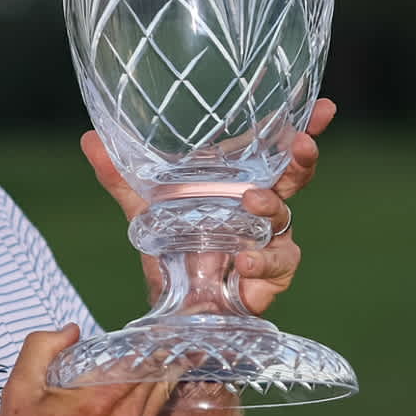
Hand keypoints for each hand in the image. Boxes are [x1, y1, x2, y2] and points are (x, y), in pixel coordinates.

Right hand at [0, 324, 178, 415]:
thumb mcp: (19, 391)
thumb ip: (42, 348)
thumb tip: (70, 331)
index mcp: (98, 402)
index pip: (140, 359)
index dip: (145, 341)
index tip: (146, 331)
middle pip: (157, 378)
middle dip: (157, 357)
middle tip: (157, 342)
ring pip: (158, 402)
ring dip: (156, 381)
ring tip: (151, 365)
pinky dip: (146, 408)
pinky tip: (132, 401)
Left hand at [80, 97, 337, 314]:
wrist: (170, 306)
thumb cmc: (171, 247)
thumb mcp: (142, 208)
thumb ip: (119, 176)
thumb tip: (89, 137)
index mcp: (239, 187)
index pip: (276, 153)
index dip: (304, 129)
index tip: (326, 108)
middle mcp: (259, 212)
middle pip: (295, 182)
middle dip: (302, 161)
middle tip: (300, 146)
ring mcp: (266, 245)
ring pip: (286, 226)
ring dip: (272, 215)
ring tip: (251, 207)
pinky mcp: (265, 280)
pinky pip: (276, 270)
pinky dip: (261, 267)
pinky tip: (243, 266)